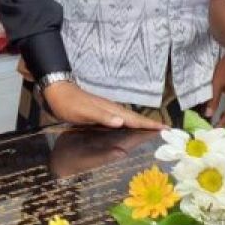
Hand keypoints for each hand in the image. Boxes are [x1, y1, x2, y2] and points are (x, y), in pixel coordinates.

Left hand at [42, 82, 163, 129]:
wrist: (58, 92)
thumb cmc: (69, 104)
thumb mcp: (84, 112)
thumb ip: (102, 116)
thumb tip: (121, 122)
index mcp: (111, 110)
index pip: (134, 118)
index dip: (149, 124)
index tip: (166, 128)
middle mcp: (112, 110)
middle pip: (135, 118)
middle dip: (150, 125)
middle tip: (167, 131)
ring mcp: (107, 111)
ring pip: (129, 119)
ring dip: (142, 125)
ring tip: (154, 132)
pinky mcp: (102, 114)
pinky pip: (121, 120)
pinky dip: (130, 125)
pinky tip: (130, 130)